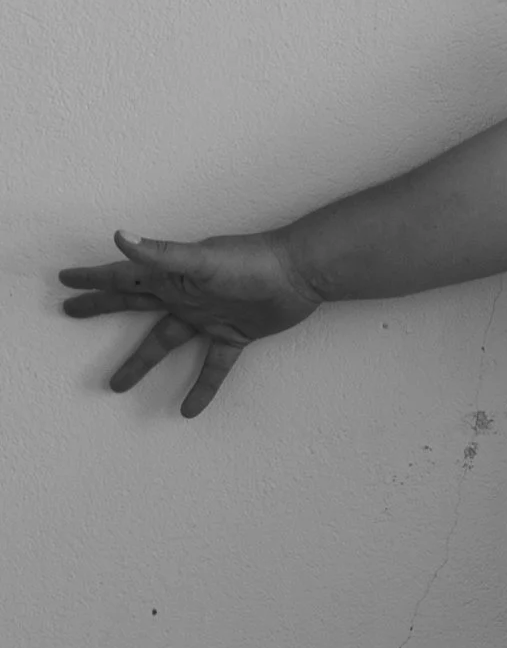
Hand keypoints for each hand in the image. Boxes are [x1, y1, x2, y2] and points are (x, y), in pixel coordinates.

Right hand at [58, 230, 320, 417]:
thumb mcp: (201, 260)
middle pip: (132, 304)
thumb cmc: (251, 261)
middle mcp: (184, 294)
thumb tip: (119, 235)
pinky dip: (202, 387)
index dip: (93, 279)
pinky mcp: (234, 335)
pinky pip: (214, 366)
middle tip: (70, 312)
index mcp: (172, 276)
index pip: (123, 278)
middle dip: (100, 307)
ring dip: (141, 363)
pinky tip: (189, 411)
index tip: (65, 279)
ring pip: (164, 342)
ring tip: (117, 386)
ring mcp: (207, 316)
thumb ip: (160, 253)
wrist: (300, 274)